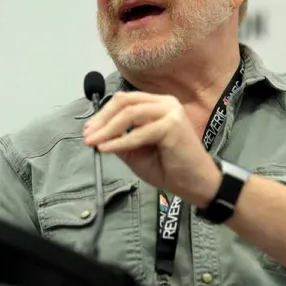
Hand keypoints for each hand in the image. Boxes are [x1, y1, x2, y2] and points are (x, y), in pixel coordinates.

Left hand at [83, 91, 220, 206]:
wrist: (197, 184)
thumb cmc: (170, 168)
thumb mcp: (137, 151)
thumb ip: (120, 139)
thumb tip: (97, 134)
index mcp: (158, 105)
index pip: (126, 101)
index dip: (104, 113)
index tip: (89, 129)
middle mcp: (166, 103)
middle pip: (125, 102)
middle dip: (102, 119)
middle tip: (88, 135)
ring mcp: (170, 112)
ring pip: (130, 113)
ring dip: (107, 129)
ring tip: (94, 142)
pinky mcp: (172, 126)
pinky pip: (139, 133)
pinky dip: (120, 141)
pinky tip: (106, 149)